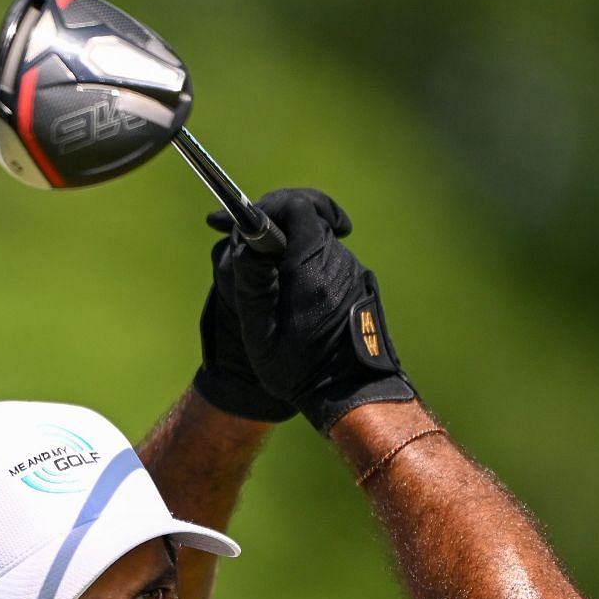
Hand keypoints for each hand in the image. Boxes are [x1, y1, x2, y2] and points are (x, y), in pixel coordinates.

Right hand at [208, 189, 415, 433]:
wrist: (355, 393)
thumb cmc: (302, 371)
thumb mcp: (262, 335)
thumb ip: (252, 285)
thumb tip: (246, 242)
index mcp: (312, 270)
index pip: (298, 206)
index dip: (268, 205)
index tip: (241, 219)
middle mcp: (338, 262)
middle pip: (304, 216)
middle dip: (271, 223)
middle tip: (241, 240)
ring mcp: (352, 269)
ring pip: (313, 236)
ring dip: (285, 245)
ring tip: (261, 276)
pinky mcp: (357, 280)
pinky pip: (323, 256)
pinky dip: (300, 260)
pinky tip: (286, 289)